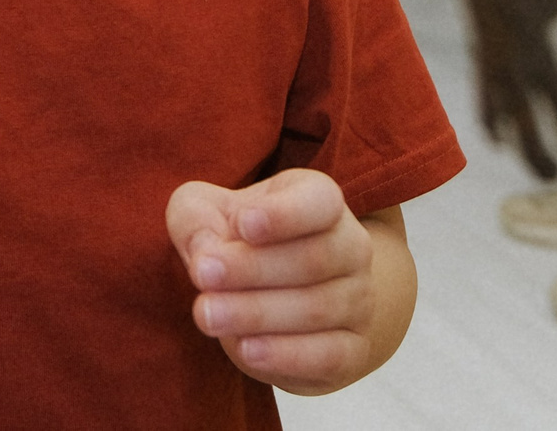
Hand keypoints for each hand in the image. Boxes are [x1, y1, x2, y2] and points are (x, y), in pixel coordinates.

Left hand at [167, 171, 391, 394]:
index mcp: (320, 200)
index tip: (242, 224)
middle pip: (312, 259)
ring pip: (316, 308)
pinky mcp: (353, 349)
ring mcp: (359, 300)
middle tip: (202, 276)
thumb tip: (204, 253)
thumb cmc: (239, 242)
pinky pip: (329, 355)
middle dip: (252, 269)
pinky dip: (288, 355)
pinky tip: (247, 350)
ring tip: (207, 315)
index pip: (318, 201)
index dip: (283, 214)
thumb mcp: (207, 213)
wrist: (280, 299)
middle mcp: (351, 247)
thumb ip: (197, 219)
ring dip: (257, 314)